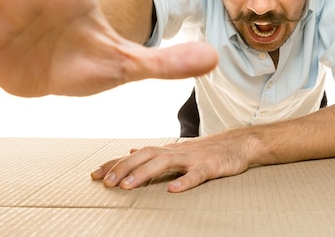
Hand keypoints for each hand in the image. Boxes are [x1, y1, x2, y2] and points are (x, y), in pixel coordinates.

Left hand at [91, 134, 254, 192]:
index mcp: (169, 149)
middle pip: (146, 155)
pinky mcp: (211, 166)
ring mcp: (194, 158)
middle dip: (124, 167)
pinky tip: (174, 190)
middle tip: (106, 182)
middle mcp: (177, 151)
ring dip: (145, 173)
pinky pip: (197, 174)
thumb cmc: (209, 149)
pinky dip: (185, 181)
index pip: (137, 154)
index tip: (95, 174)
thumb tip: (132, 151)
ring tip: (128, 186)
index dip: (116, 163)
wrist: (240, 143)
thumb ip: (156, 152)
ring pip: (166, 162)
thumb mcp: (179, 150)